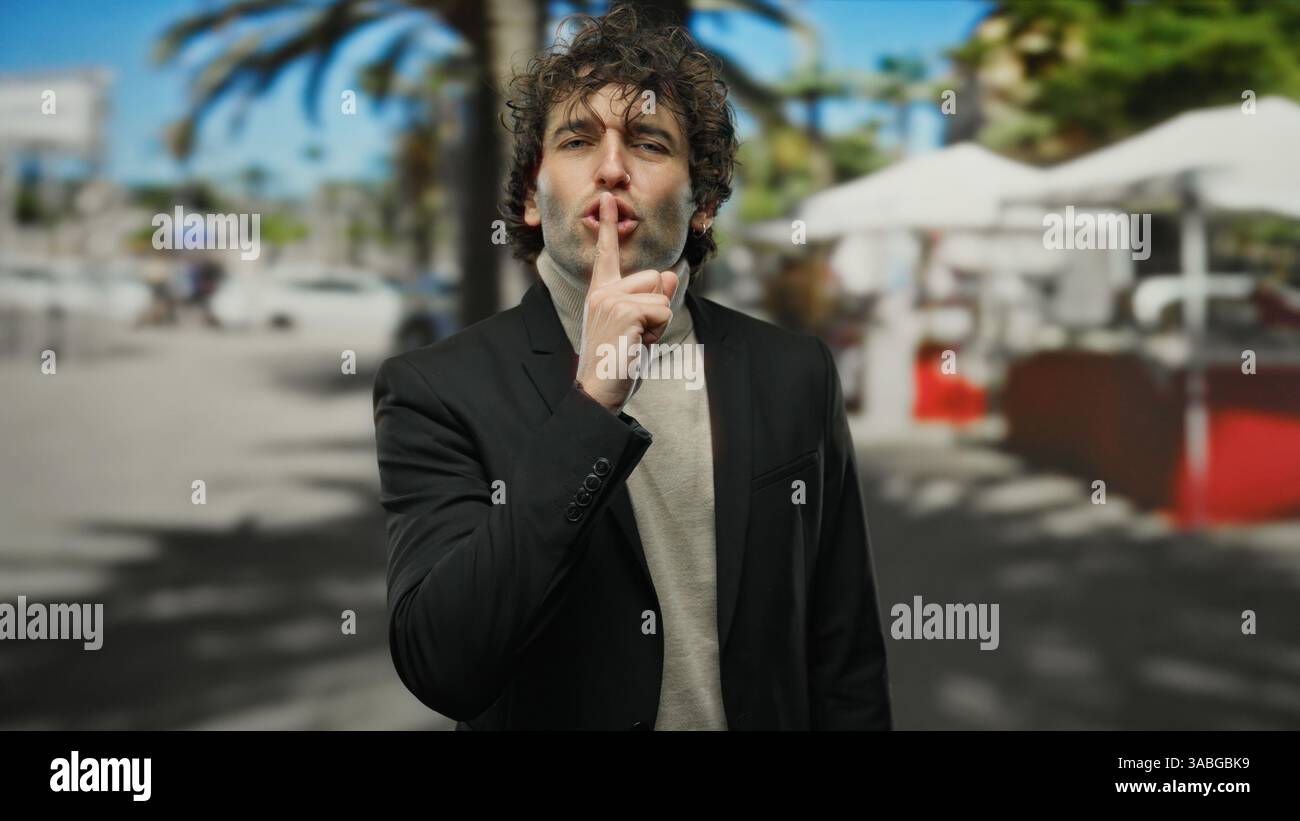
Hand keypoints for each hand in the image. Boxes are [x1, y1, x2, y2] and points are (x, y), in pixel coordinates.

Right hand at [575, 191, 678, 412]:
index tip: (608, 199)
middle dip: (657, 308)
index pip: (606, 255)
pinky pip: (662, 310)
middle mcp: (602, 291)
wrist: (598, 390)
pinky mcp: (624, 311)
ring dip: (658, 323)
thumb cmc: (617, 361)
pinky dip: (658, 331)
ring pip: (661, 296)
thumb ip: (652, 299)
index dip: (607, 225)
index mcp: (601, 292)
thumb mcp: (638, 327)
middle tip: (636, 336)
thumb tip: (670, 277)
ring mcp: (611, 300)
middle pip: (655, 278)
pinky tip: (637, 345)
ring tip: (636, 341)